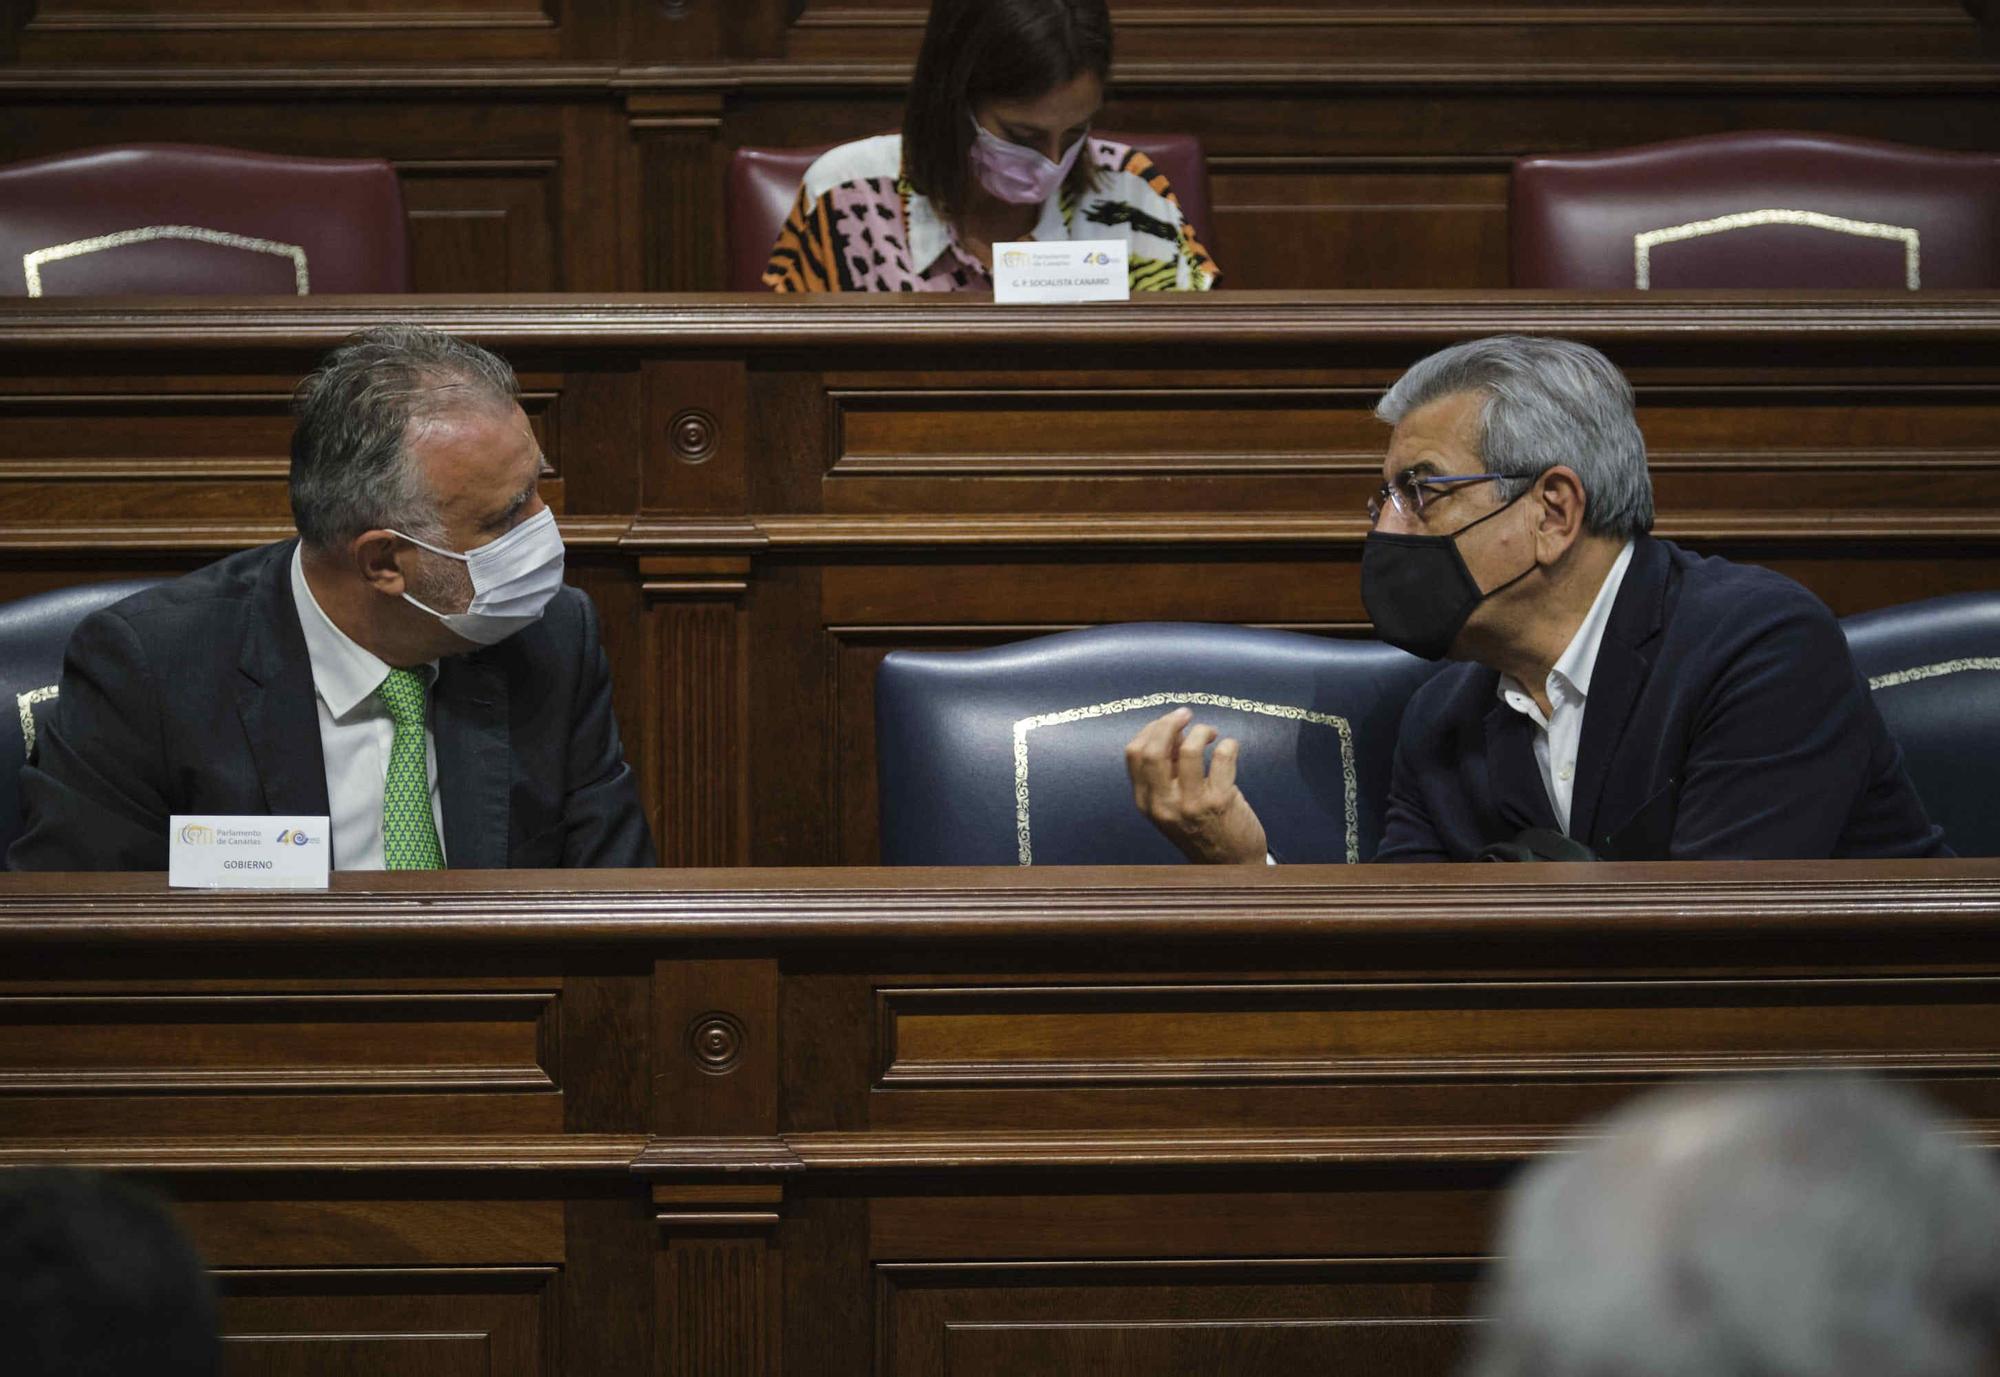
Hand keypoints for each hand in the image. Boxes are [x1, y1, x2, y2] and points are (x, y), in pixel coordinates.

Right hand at [1123, 707, 1268, 864]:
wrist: (1229, 865)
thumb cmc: (1200, 829)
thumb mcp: (1171, 805)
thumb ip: (1167, 771)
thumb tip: (1173, 732)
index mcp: (1145, 802)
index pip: (1134, 753)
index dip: (1152, 729)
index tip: (1169, 723)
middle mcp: (1162, 804)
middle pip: (1154, 749)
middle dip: (1170, 723)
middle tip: (1186, 715)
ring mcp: (1190, 804)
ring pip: (1189, 749)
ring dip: (1201, 731)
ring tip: (1211, 734)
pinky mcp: (1219, 802)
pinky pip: (1222, 756)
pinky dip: (1228, 744)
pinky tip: (1230, 748)